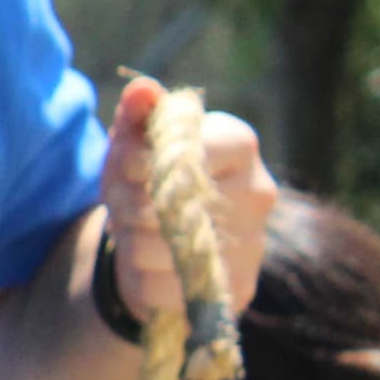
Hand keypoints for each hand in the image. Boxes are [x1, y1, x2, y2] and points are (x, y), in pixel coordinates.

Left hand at [100, 77, 276, 321]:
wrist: (165, 243)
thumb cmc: (147, 179)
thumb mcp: (133, 142)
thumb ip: (138, 114)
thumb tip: (142, 89)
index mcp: (239, 144)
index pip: (186, 148)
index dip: (140, 160)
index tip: (124, 164)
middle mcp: (258, 192)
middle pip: (168, 200)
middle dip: (126, 202)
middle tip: (120, 202)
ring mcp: (254, 244)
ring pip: (160, 246)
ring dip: (129, 241)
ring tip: (133, 231)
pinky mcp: (237, 289)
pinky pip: (163, 286)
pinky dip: (140, 277)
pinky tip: (148, 266)